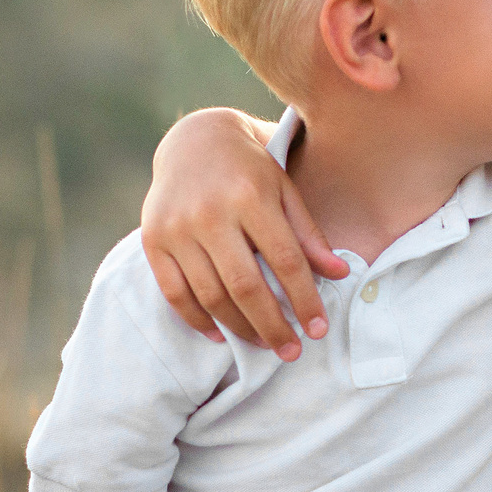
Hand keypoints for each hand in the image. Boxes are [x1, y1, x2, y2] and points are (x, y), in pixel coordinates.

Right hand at [142, 109, 347, 358]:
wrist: (194, 140)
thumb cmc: (249, 169)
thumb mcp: (284, 190)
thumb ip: (308, 233)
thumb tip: (339, 274)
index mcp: (250, 195)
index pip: (285, 261)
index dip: (304, 300)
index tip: (319, 329)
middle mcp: (210, 212)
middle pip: (246, 286)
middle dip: (273, 326)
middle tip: (292, 352)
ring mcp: (176, 228)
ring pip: (211, 295)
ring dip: (240, 328)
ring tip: (263, 343)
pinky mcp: (152, 240)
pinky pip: (175, 293)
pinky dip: (198, 320)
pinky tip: (222, 334)